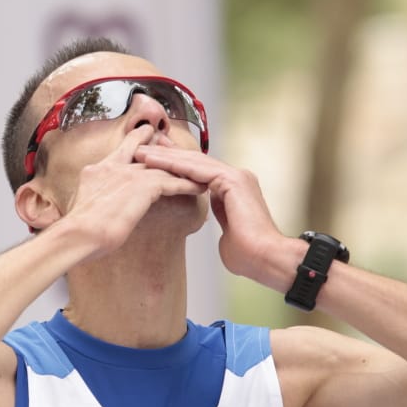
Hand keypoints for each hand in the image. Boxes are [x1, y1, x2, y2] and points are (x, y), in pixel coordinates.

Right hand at [62, 125, 207, 259]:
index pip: (119, 153)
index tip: (143, 136)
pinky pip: (172, 182)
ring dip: (180, 168)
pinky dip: (187, 185)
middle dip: (160, 146)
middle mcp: (112, 167)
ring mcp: (127, 174)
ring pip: (161, 165)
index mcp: (95, 172)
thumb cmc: (76, 231)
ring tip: (196, 169)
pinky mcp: (142, 186)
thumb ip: (93, 200)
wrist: (77, 234)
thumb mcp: (82, 208)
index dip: (134, 144)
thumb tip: (94, 210)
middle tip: (173, 142)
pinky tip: (199, 187)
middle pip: (142, 150)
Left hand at [132, 146, 286, 282]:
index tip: (152, 160)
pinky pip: (198, 169)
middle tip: (141, 147)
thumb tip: (209, 222)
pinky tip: (155, 162)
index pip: (198, 170)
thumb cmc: (248, 255)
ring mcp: (236, 176)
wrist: (265, 259)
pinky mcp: (234, 181)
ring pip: (194, 161)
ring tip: (141, 153)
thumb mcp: (226, 232)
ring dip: (165, 156)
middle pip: (194, 161)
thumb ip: (218, 218)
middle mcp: (236, 177)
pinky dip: (175, 165)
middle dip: (166, 154)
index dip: (174, 164)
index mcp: (234, 188)